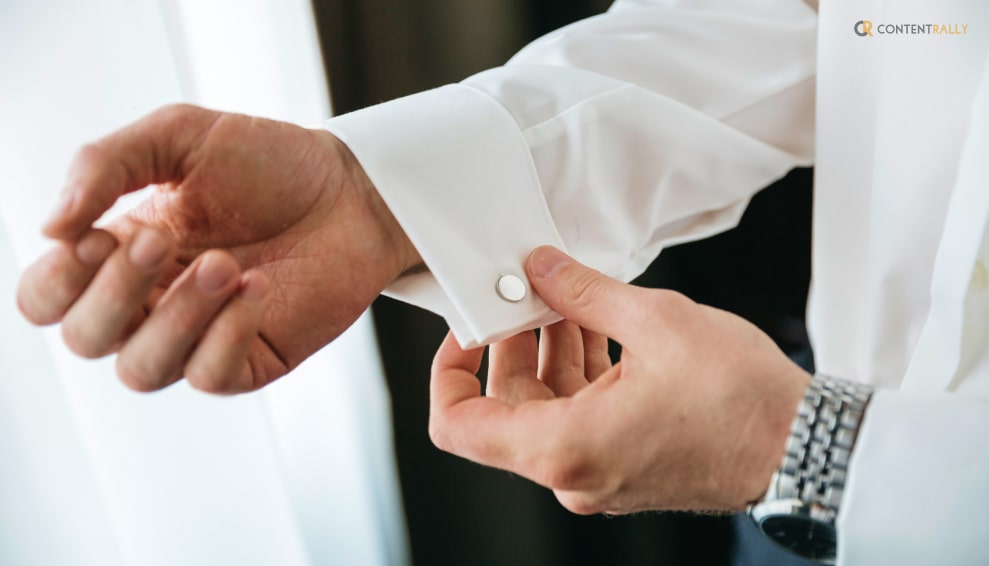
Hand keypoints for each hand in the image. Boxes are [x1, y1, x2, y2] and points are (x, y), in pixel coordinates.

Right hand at [17, 104, 419, 392]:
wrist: (352, 188)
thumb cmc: (268, 163)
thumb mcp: (179, 137)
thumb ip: (105, 165)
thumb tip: (48, 229)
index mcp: (121, 254)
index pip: (47, 299)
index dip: (55, 282)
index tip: (97, 236)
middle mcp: (151, 304)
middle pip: (86, 340)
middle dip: (116, 292)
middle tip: (163, 239)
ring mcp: (201, 337)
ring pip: (142, 370)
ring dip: (175, 317)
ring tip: (224, 263)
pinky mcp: (251, 359)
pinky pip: (210, 377)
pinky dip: (226, 334)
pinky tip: (258, 287)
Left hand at [429, 246, 809, 513]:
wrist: (806, 446)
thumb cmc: (744, 402)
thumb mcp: (655, 322)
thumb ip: (581, 291)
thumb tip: (539, 268)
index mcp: (564, 448)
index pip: (458, 426)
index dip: (447, 372)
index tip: (467, 329)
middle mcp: (572, 473)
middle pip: (506, 406)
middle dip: (513, 342)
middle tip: (528, 290)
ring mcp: (598, 474)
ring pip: (546, 407)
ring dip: (551, 351)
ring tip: (571, 297)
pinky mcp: (623, 465)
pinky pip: (580, 416)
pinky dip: (581, 372)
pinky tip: (600, 324)